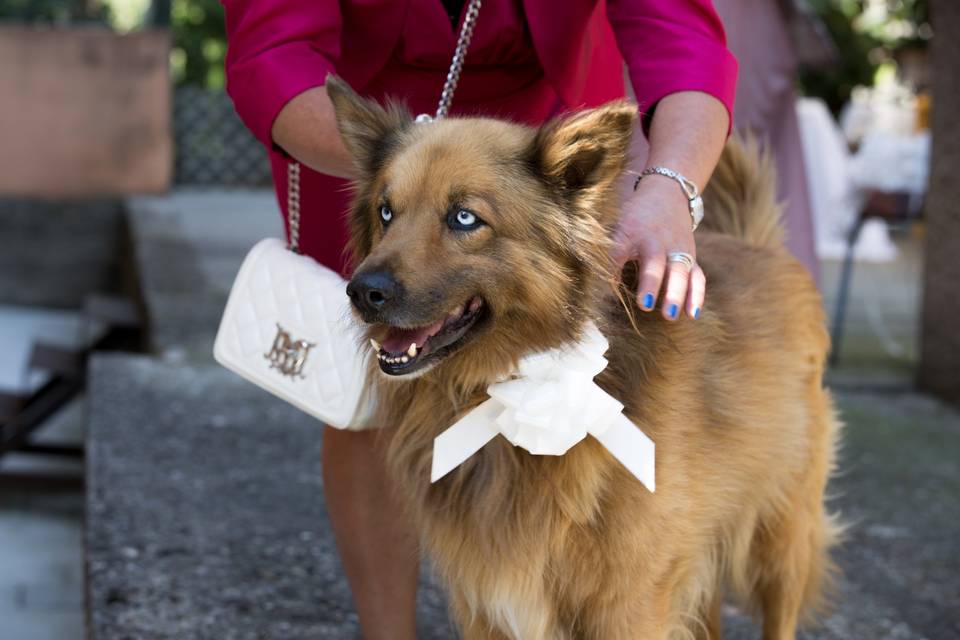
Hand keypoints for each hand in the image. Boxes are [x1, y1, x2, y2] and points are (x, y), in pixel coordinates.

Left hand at [611, 175, 704, 320]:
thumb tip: (592, 285)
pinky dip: (696, 294)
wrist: (666, 191)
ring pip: (679, 270)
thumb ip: (606, 252)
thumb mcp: (616, 227)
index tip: (603, 293)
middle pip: (654, 262)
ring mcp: (676, 247)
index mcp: (630, 230)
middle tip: (644, 304)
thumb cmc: (632, 217)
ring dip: (676, 293)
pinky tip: (693, 314)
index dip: (611, 269)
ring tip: (670, 316)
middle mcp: (655, 239)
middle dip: (650, 283)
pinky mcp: (690, 254)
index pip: (618, 250)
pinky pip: (696, 275)